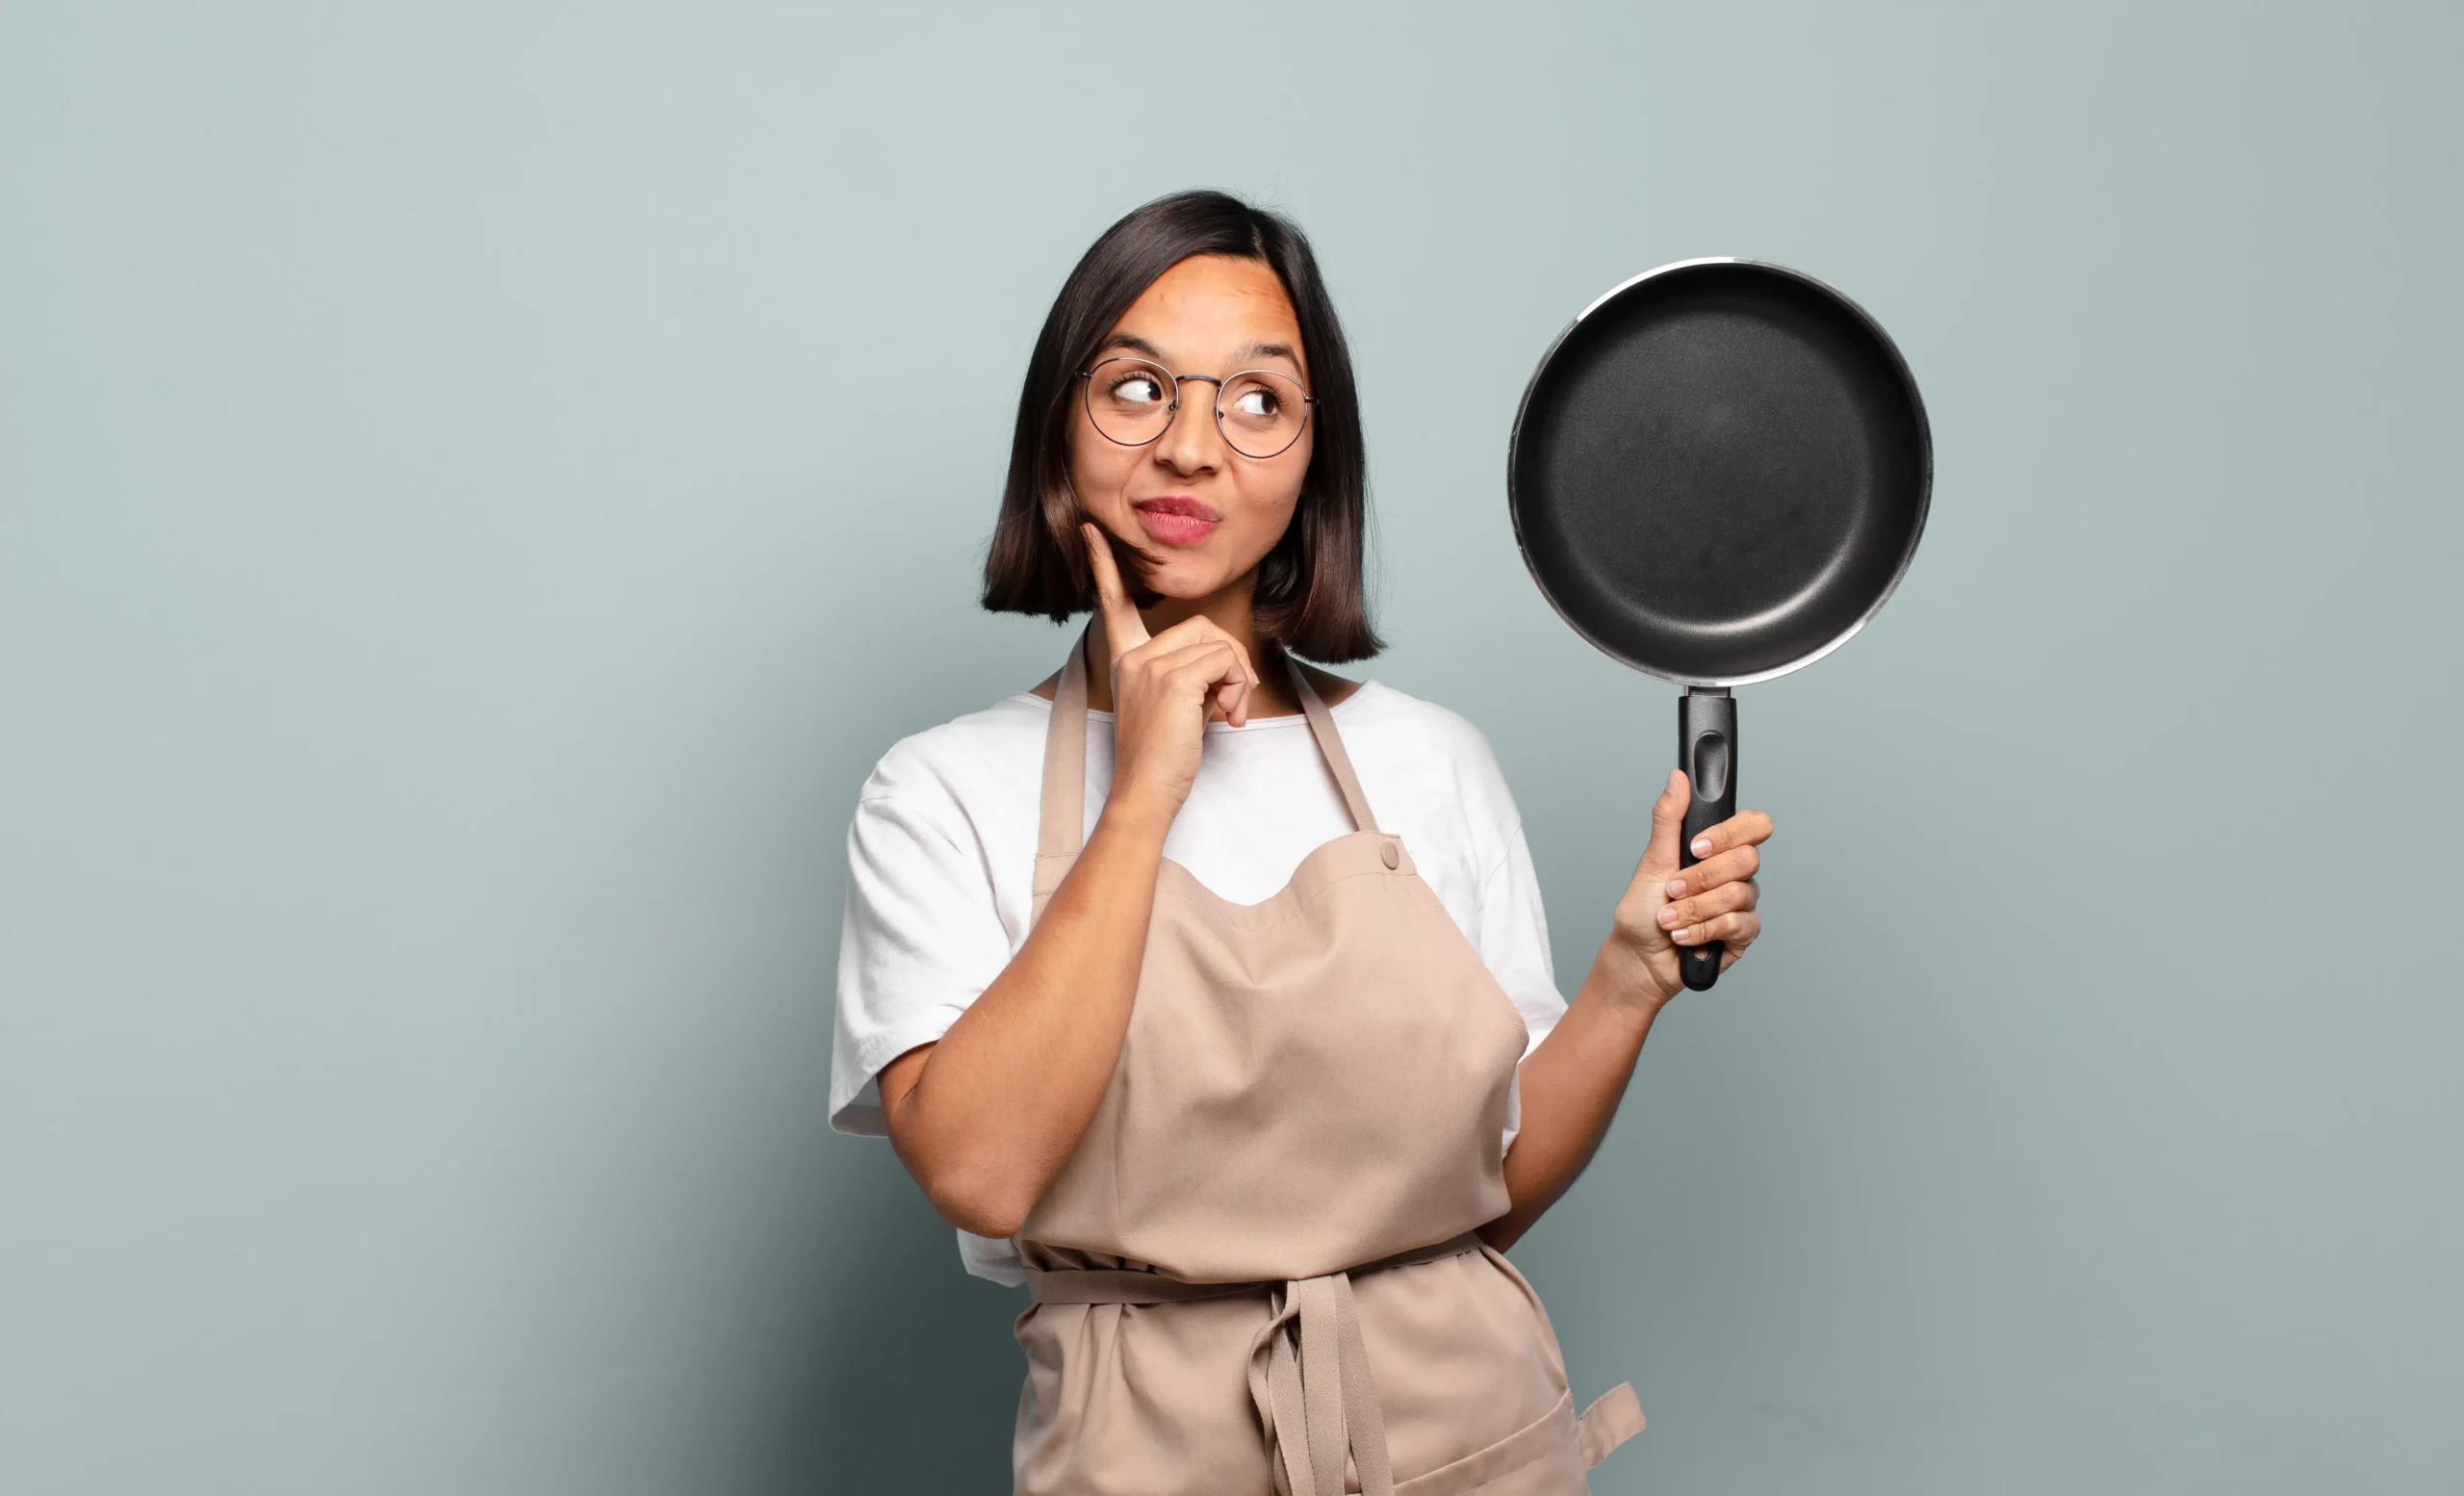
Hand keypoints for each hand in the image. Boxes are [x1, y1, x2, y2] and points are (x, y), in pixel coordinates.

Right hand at [1081, 522, 1261, 823]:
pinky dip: (1238, 687)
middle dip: (1230, 661)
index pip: (1114, 603)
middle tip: (1233, 701)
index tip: (1091, 530)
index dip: (1103, 565)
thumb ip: (1191, 676)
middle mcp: (1134, 656)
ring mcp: (1150, 666)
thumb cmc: (1161, 759)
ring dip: (1238, 680)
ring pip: (1219, 644)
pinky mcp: (1172, 679)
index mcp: (1126, 659)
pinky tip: (1229, 717)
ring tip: (1230, 714)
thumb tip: (1231, 670)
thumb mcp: (1175, 707)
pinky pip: (1225, 661)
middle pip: (1202, 627)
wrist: (1145, 794)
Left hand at [1601, 769, 1772, 1009]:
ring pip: (1738, 895)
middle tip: (1672, 890)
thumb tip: (1678, 778)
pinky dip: (1702, 930)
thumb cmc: (1643, 909)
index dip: (1729, 834)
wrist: (1639, 957)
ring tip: (1669, 919)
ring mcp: (1743, 903)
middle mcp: (1736, 874)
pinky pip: (1738, 924)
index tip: (1696, 847)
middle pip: (1746, 860)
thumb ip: (1669, 818)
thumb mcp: (1652, 860)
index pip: (1754, 825)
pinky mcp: (1743, 933)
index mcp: (1719, 849)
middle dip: (1700, 879)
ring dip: (1694, 909)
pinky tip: (1684, 936)